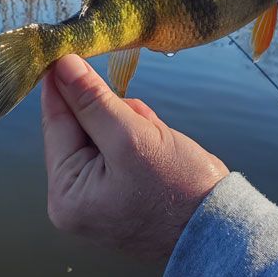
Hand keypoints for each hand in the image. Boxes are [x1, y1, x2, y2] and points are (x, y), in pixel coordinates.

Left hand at [41, 54, 228, 260]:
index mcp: (66, 193)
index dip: (61, 83)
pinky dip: (138, 134)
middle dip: (111, 111)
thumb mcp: (132, 137)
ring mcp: (97, 195)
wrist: (222, 227)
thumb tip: (63, 66)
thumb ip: (93, 101)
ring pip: (102, 130)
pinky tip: (158, 141)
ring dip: (129, 122)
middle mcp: (74, 198)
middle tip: (139, 117)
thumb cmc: (180, 190)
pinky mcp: (119, 188)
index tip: (66, 49)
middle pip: (79, 126)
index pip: (55, 122)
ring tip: (155, 135)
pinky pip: (118, 145)